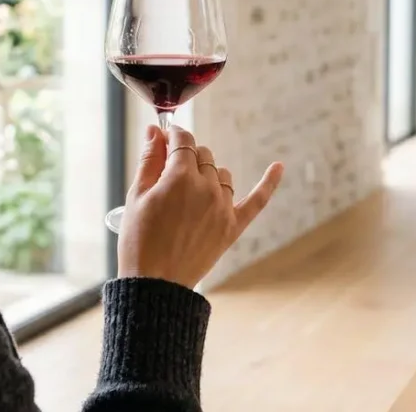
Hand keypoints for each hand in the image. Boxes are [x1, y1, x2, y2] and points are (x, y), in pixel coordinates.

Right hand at [117, 125, 284, 288]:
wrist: (156, 285)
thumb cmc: (139, 241)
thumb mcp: (136, 196)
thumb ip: (149, 159)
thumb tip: (154, 131)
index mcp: (180, 177)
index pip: (182, 140)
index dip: (171, 135)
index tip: (164, 138)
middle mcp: (207, 187)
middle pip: (202, 154)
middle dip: (186, 156)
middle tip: (168, 172)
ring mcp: (223, 207)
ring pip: (221, 173)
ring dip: (207, 173)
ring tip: (188, 191)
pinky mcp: (233, 226)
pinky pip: (258, 200)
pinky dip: (269, 183)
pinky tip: (279, 166)